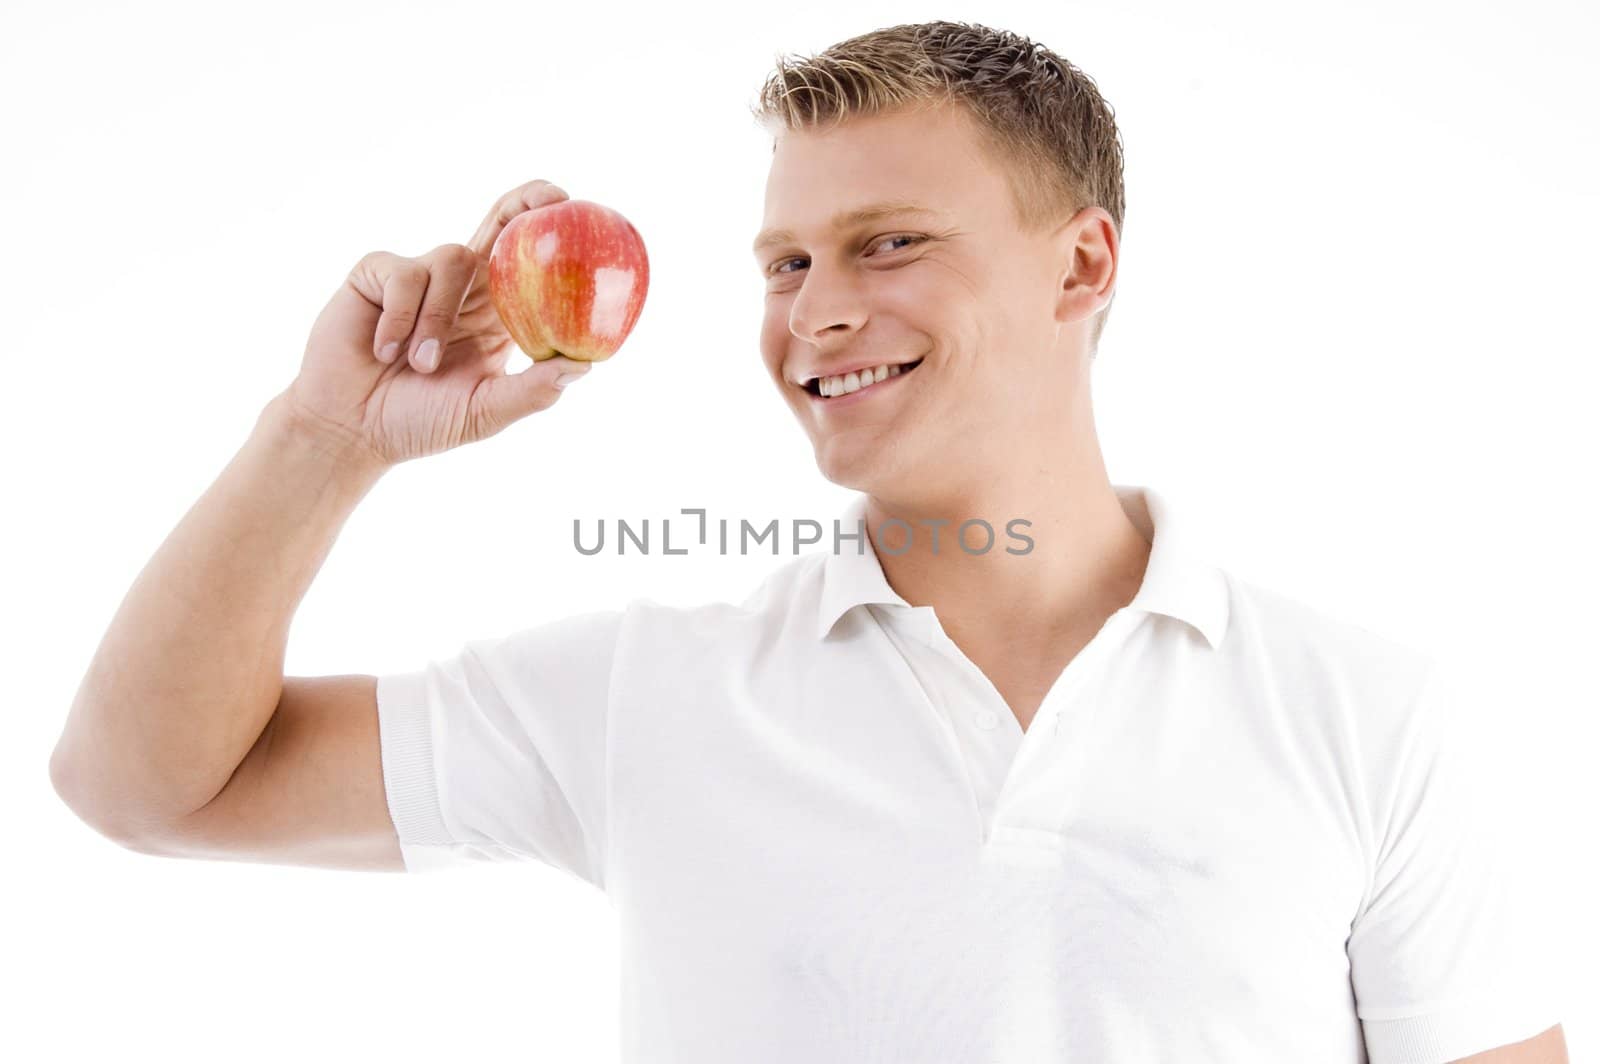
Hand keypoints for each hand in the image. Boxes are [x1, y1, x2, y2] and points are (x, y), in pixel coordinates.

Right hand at [277, 180, 593, 468]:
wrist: (350, 430)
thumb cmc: (419, 422)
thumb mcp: (483, 412)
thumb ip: (531, 392)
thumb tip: (585, 367)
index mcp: (495, 316)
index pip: (529, 265)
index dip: (551, 236)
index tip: (579, 214)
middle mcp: (463, 288)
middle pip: (499, 225)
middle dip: (524, 204)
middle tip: (550, 199)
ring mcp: (420, 276)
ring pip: (452, 258)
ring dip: (437, 317)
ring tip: (419, 365)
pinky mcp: (377, 273)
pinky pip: (403, 275)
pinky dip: (399, 319)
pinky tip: (383, 351)